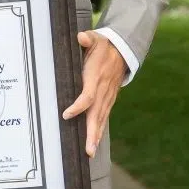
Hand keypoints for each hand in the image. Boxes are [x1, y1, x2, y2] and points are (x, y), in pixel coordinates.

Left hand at [62, 30, 125, 156]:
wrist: (122, 51)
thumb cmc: (103, 46)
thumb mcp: (96, 39)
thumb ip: (88, 39)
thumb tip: (81, 37)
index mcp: (96, 77)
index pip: (88, 95)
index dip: (78, 106)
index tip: (66, 114)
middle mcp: (103, 91)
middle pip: (97, 114)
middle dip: (92, 132)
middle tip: (88, 149)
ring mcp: (108, 97)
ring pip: (101, 119)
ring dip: (95, 135)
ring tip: (90, 152)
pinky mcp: (109, 100)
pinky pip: (103, 117)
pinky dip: (99, 130)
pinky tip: (93, 142)